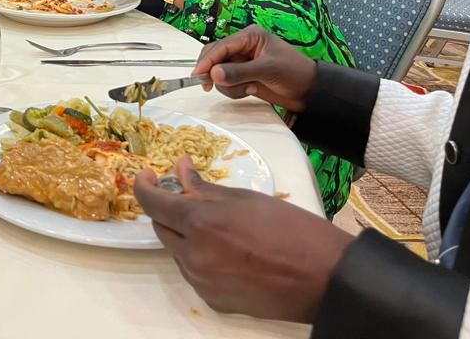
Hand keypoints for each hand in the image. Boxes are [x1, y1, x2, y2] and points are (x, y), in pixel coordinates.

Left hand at [134, 158, 351, 322]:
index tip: (148, 176)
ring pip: (177, 252)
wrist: (325, 279)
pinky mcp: (214, 301)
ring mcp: (201, 282)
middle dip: (168, 210)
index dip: (143, 186)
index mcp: (200, 223)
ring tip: (217, 226)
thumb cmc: (292, 230)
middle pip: (161, 228)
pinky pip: (194, 273)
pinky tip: (227, 251)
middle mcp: (193, 255)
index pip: (152, 203)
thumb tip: (180, 170)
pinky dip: (200, 258)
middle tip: (187, 197)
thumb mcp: (247, 198)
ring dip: (185, 235)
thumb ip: (206, 187)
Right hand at [193, 25, 317, 112]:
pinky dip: (235, 90)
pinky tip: (251, 90)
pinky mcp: (243, 77)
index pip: (221, 46)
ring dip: (230, 85)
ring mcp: (242, 63)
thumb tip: (214, 74)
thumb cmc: (294, 73)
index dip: (208, 60)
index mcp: (249, 36)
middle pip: (215, 57)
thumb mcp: (267, 70)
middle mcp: (243, 47)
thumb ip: (239, 72)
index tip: (198, 74)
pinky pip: (227, 83)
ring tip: (249, 88)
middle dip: (215, 73)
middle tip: (207, 86)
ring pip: (219, 73)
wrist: (310, 92)